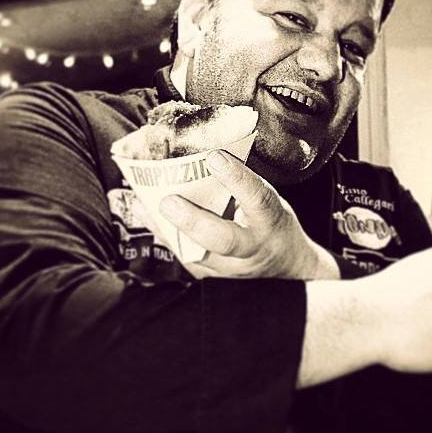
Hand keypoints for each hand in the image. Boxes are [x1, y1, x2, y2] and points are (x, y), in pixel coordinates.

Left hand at [158, 150, 338, 279]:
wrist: (285, 263)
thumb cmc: (271, 221)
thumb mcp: (267, 199)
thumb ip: (240, 185)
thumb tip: (204, 157)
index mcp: (270, 220)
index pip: (257, 198)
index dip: (237, 178)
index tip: (214, 157)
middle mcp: (251, 247)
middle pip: (223, 240)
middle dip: (193, 220)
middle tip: (168, 202)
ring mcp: (231, 267)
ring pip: (197, 254)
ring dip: (169, 228)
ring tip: (146, 205)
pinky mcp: (212, 275)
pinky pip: (184, 256)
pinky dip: (165, 235)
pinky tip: (149, 217)